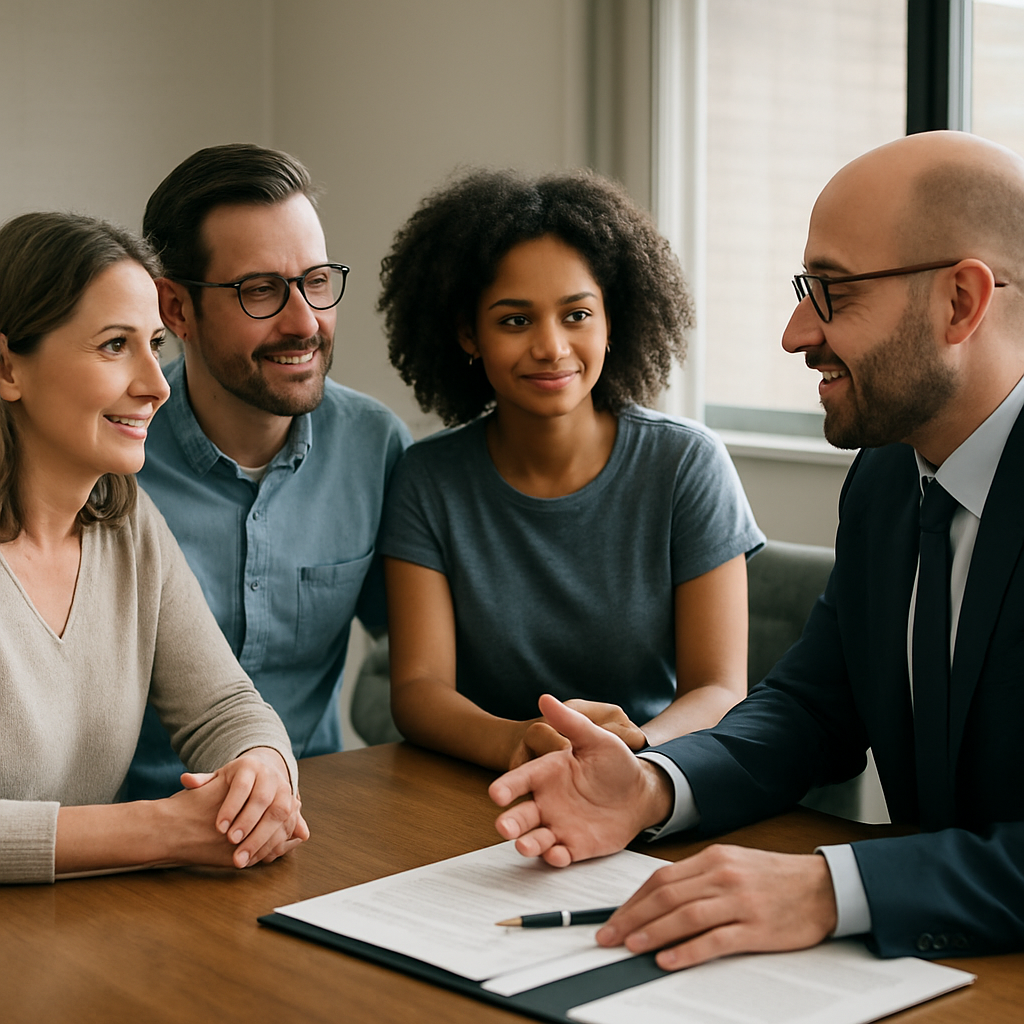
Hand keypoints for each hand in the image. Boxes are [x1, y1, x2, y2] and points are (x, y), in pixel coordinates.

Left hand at [181, 747, 307, 867]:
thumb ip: (202, 781)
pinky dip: (272, 843)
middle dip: (248, 823)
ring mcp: (285, 790)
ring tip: (242, 857)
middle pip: (262, 799)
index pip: (242, 786)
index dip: (231, 807)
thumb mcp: (218, 778)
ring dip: (262, 837)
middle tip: (231, 842)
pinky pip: (287, 824)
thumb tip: (186, 780)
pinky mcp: (292, 805)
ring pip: (279, 813)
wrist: (263, 774)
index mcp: (250, 767)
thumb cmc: (234, 780)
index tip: (219, 828)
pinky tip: (255, 857)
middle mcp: (271, 776)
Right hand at [489, 694, 672, 865]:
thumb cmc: (615, 762)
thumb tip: (545, 698)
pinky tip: (557, 855)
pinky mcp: (574, 846)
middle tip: (503, 828)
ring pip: (536, 838)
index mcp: (547, 774)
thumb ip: (571, 722)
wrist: (640, 792)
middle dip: (509, 823)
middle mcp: (547, 802)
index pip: (521, 780)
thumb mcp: (596, 739)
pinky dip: (556, 858)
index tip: (496, 794)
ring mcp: (559, 826)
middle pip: (520, 815)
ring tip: (525, 845)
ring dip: (528, 843)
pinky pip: (561, 855)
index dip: (507, 786)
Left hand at [596, 846, 837, 969]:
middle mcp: (722, 876)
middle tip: (609, 936)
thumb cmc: (774, 878)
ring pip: (685, 916)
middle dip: (632, 918)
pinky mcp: (756, 928)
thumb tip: (658, 900)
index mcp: (713, 859)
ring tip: (630, 947)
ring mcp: (739, 901)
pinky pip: (715, 940)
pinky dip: (688, 951)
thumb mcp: (733, 865)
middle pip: (666, 896)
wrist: (823, 886)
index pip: (661, 879)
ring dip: (653, 933)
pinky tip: (669, 960)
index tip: (613, 918)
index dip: (633, 901)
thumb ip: (698, 879)